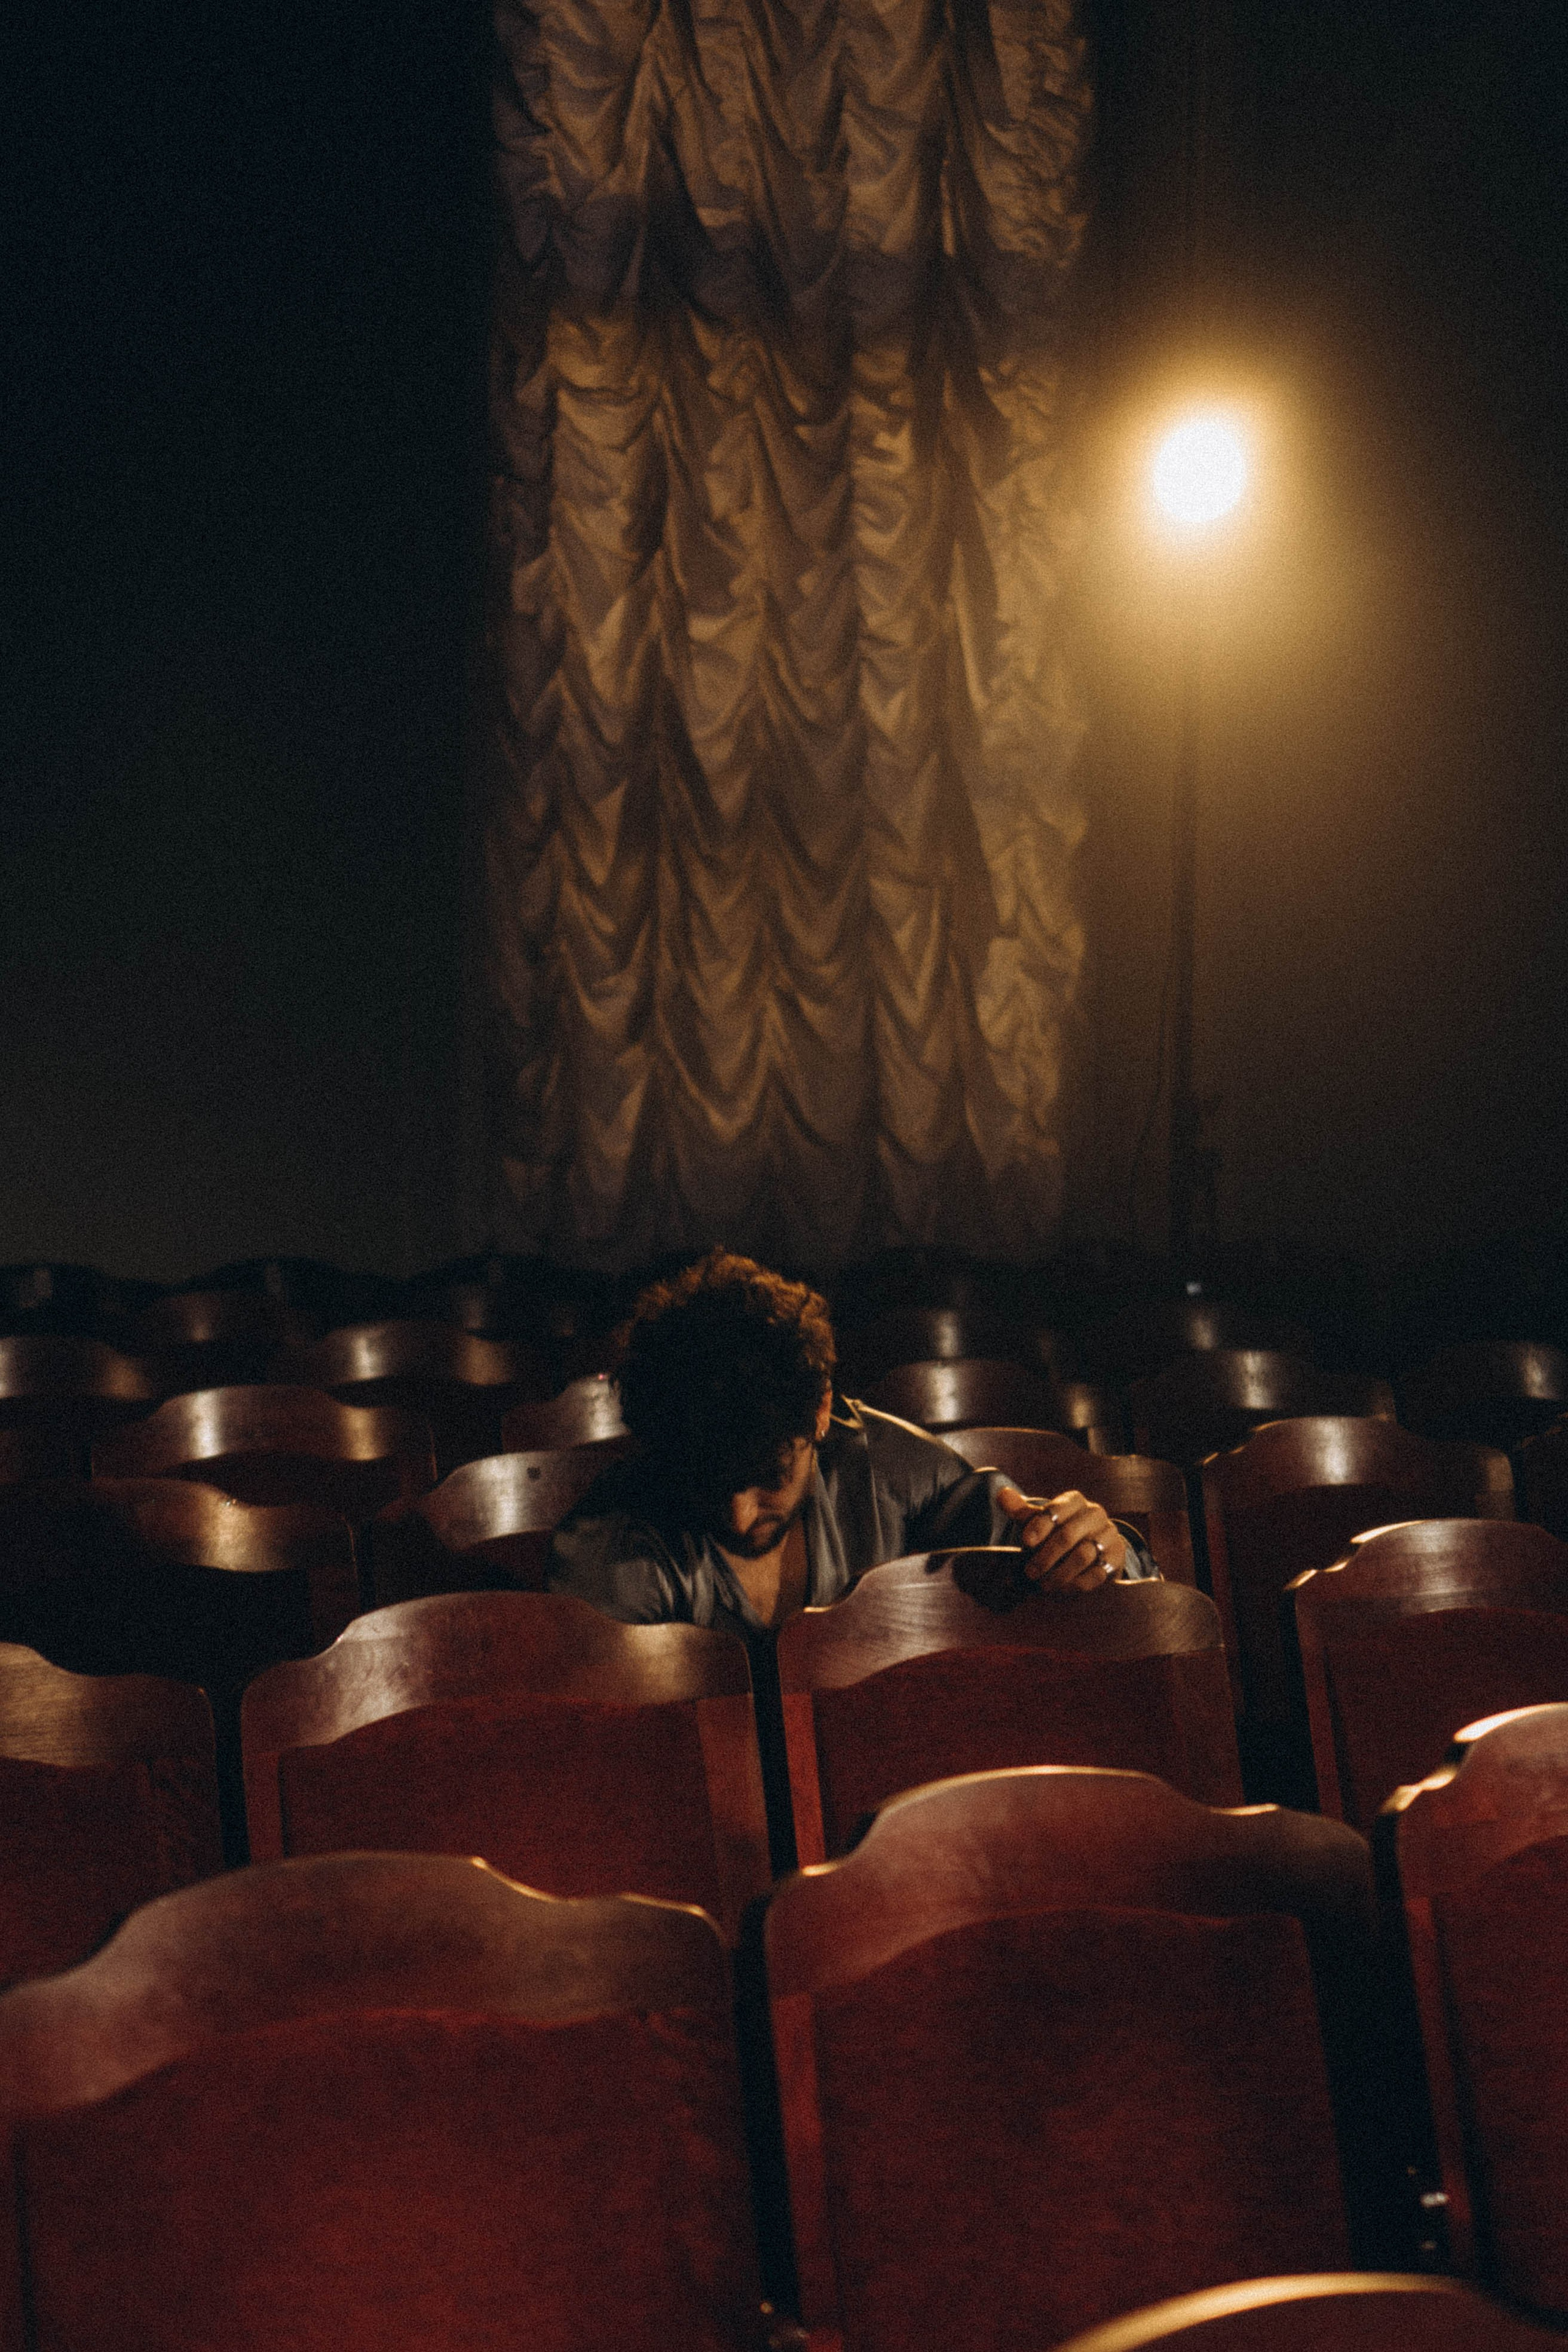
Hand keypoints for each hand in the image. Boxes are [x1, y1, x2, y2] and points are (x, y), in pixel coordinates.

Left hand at [996, 1485, 1126, 1591]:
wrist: (1095, 1547)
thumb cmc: (1060, 1530)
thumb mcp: (1041, 1521)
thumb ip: (1022, 1512)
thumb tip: (1002, 1495)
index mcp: (1074, 1501)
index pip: (1056, 1510)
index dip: (1039, 1526)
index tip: (1025, 1543)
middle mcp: (1095, 1514)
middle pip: (1068, 1535)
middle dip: (1046, 1557)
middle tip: (1029, 1573)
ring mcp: (1109, 1535)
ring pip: (1083, 1555)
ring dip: (1059, 1574)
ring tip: (1043, 1586)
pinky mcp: (1116, 1557)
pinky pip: (1097, 1573)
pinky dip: (1076, 1584)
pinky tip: (1062, 1590)